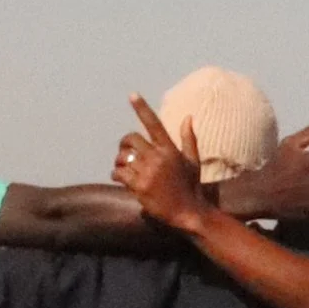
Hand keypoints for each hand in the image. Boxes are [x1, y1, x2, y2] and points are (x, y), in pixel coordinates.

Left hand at [120, 98, 214, 230]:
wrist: (188, 212)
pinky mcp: (139, 186)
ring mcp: (148, 172)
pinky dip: (116, 174)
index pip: (154, 123)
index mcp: (170, 149)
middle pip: (131, 139)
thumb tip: (188, 117)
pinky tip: (120, 178)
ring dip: (119, 161)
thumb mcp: (193, 161)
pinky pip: (119, 173)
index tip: (132, 95)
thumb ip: (188, 138)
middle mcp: (158, 158)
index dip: (142, 108)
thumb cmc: (191, 187)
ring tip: (121, 167)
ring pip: (123, 157)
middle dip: (124, 143)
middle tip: (124, 151)